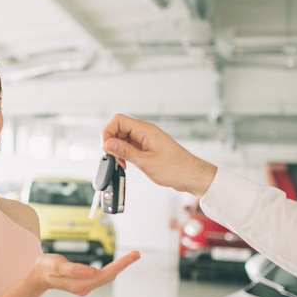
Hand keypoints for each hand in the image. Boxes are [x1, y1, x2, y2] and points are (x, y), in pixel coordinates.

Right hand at [31, 250, 140, 295]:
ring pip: (107, 276)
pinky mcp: (84, 281)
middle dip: (124, 264)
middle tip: (136, 254)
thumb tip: (92, 271)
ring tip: (132, 256)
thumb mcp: (57, 266)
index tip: (131, 257)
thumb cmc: (46, 269)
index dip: (120, 265)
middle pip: (109, 276)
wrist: (38, 276)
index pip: (105, 274)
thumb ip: (74, 269)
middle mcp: (85, 287)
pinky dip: (112, 268)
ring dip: (120, 267)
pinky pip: (102, 276)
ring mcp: (85, 285)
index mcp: (80, 284)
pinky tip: (118, 264)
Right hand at [101, 114, 216, 196]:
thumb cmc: (175, 168)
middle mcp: (145, 132)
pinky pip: (130, 146)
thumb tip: (108, 143)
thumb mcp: (145, 162)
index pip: (118, 120)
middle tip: (112, 158)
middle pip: (118, 129)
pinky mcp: (147, 148)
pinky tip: (126, 164)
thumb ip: (125, 151)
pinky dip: (124, 155)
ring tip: (121, 164)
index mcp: (145, 130)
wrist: (190, 176)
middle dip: (111, 143)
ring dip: (118, 151)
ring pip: (122, 139)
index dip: (108, 132)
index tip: (106, 147)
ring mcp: (146, 140)